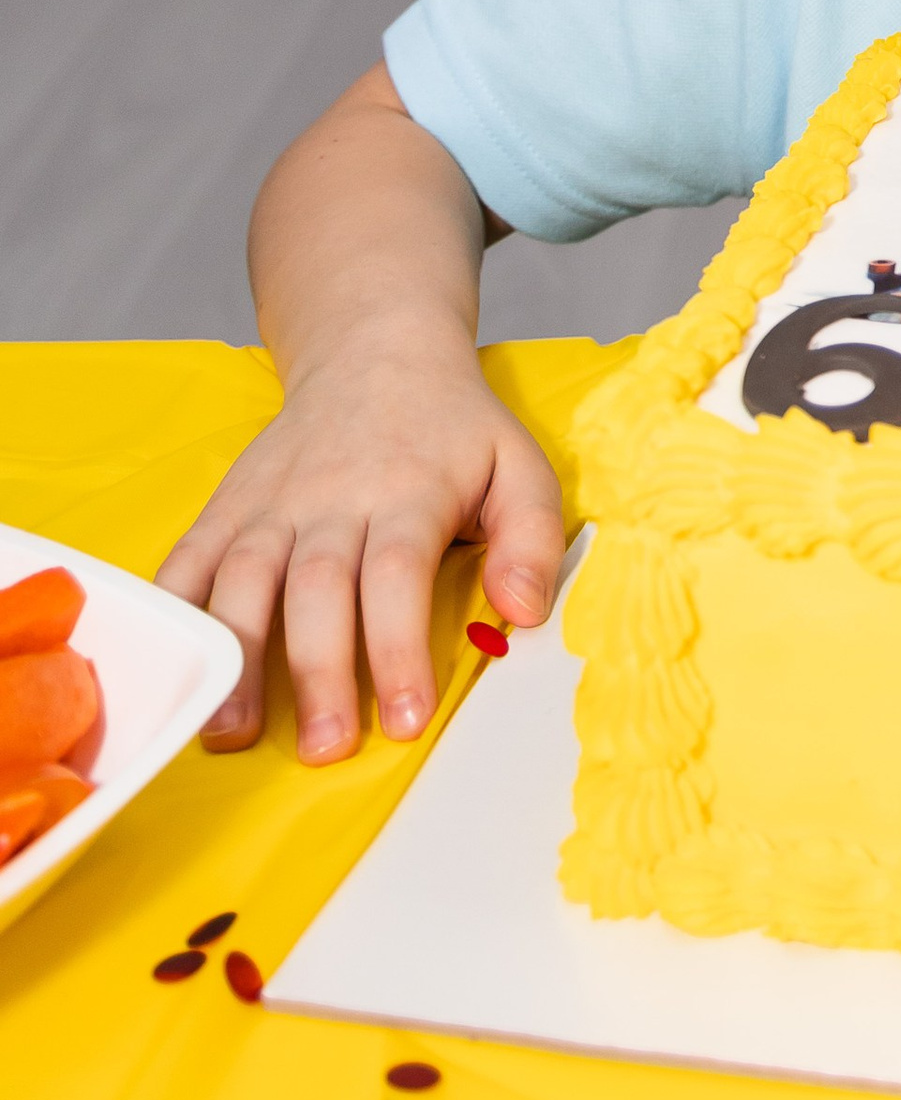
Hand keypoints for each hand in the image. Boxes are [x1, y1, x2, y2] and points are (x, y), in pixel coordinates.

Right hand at [157, 346, 563, 763]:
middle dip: (319, 670)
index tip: (404, 719)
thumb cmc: (453, 428)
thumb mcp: (518, 464)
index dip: (398, 648)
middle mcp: (331, 498)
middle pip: (318, 586)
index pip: (397, 575)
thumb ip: (531, 537)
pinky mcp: (230, 503)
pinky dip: (172, 608)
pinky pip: (190, 555)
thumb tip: (524, 612)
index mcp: (407, 492)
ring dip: (237, 656)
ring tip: (231, 732)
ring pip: (245, 577)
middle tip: (325, 748)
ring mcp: (272, 502)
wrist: (375, 352)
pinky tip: (170, 665)